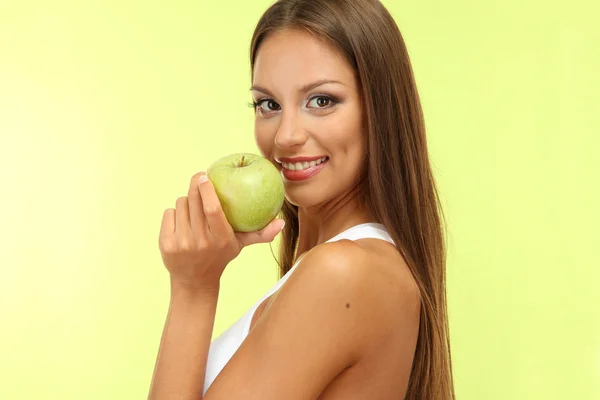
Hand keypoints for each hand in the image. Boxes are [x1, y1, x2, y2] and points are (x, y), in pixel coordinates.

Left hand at [159, 171, 284, 290]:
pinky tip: (182, 221)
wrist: (194, 280)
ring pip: (180, 204)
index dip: (207, 189)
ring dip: (186, 201)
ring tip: (193, 208)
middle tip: (199, 179)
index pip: (212, 209)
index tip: (205, 176)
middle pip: (194, 201)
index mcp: (221, 239)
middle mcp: (201, 241)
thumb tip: (282, 222)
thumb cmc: (220, 255)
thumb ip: (261, 233)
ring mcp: (182, 243)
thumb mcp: (240, 245)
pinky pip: (169, 214)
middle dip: (195, 186)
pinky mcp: (166, 244)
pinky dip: (175, 213)